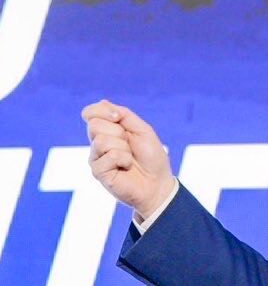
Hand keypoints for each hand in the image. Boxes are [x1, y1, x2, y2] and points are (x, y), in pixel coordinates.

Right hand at [81, 99, 176, 217]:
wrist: (158, 183)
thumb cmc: (152, 158)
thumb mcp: (142, 130)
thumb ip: (124, 115)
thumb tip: (102, 102)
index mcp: (108, 130)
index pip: (90, 113)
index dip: (102, 110)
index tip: (118, 117)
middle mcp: (98, 143)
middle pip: (94, 124)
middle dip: (118, 132)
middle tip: (130, 145)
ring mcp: (96, 158)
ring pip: (101, 140)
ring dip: (123, 147)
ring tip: (130, 158)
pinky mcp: (98, 172)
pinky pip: (108, 156)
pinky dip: (123, 159)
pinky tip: (126, 167)